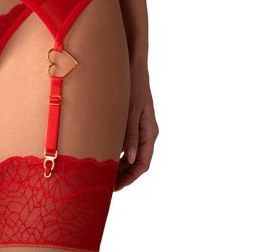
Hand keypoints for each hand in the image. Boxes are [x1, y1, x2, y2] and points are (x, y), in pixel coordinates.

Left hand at [115, 61, 157, 190]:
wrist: (132, 64)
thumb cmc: (133, 84)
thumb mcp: (130, 109)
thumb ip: (130, 133)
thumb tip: (131, 158)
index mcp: (149, 132)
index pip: (143, 164)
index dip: (130, 178)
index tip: (116, 187)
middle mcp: (146, 132)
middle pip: (137, 162)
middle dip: (123, 175)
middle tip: (105, 185)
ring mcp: (139, 127)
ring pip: (131, 155)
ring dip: (119, 165)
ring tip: (103, 174)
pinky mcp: (131, 121)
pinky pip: (126, 143)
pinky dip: (116, 152)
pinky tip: (103, 155)